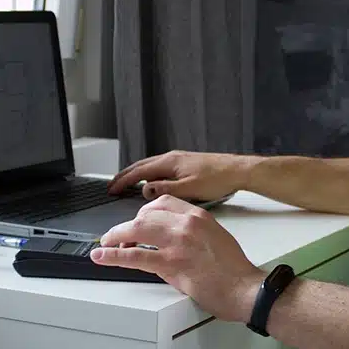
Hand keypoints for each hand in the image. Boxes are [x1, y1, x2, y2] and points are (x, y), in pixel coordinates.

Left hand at [91, 195, 262, 321]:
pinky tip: (102, 256)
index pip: (163, 202)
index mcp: (199, 217)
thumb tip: (169, 242)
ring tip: (106, 244)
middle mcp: (187, 224)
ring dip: (115, 237)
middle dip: (127, 225)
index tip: (138, 221)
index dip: (144, 212)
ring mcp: (178, 243)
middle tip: (119, 236)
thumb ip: (192, 235)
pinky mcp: (171, 264)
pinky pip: (134, 256)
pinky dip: (113, 255)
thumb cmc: (234, 270)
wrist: (246, 289)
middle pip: (145, 214)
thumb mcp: (216, 239)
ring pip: (135, 230)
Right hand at [107, 150, 257, 202]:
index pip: (139, 172)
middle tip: (112, 186)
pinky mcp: (185, 163)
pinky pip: (160, 167)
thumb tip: (145, 190)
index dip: (123, 181)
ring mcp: (178, 159)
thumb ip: (165, 190)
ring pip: (150, 166)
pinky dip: (148, 174)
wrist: (237, 170)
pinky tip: (151, 182)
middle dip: (125, 176)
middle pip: (141, 166)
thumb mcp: (189, 189)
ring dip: (136, 174)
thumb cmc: (217, 179)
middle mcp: (171, 158)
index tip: (111, 189)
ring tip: (126, 184)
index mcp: (169, 163)